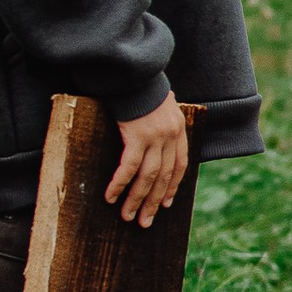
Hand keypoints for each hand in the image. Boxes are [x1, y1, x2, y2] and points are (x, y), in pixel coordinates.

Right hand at [104, 93, 190, 226]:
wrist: (133, 70)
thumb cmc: (140, 88)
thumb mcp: (159, 106)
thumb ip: (159, 124)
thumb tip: (151, 141)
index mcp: (179, 129)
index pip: (179, 165)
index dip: (172, 187)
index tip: (165, 204)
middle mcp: (170, 135)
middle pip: (164, 176)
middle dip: (154, 202)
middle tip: (145, 222)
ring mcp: (155, 136)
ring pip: (148, 177)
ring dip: (137, 199)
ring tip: (128, 216)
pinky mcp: (137, 135)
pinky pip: (129, 167)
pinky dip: (120, 184)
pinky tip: (111, 196)